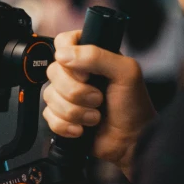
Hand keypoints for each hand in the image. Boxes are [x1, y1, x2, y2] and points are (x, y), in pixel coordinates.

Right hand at [42, 30, 156, 178]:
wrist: (132, 142)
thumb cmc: (134, 107)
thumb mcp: (126, 72)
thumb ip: (97, 55)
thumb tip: (63, 54)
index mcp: (90, 57)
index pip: (63, 42)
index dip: (68, 57)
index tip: (86, 73)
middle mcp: (76, 74)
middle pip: (53, 71)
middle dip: (77, 91)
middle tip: (98, 98)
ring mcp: (66, 95)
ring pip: (50, 96)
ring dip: (75, 111)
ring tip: (95, 116)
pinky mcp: (61, 116)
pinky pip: (49, 116)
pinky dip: (67, 125)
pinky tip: (83, 128)